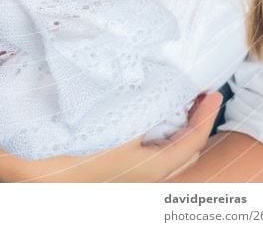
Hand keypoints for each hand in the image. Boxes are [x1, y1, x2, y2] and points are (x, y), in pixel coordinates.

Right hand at [68, 91, 222, 182]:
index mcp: (156, 168)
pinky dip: (167, 135)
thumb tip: (167, 85)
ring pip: (174, 155)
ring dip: (183, 128)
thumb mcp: (119, 121)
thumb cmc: (83, 147)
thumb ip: (147, 103)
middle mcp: (151, 177)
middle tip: (202, 95)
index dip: (206, 115)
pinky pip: (158, 153)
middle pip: (189, 151)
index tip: (213, 93)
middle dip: (199, 121)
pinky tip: (158, 116)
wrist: (48, 173)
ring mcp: (138, 177)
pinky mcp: (125, 171)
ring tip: (185, 102)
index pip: (193, 140)